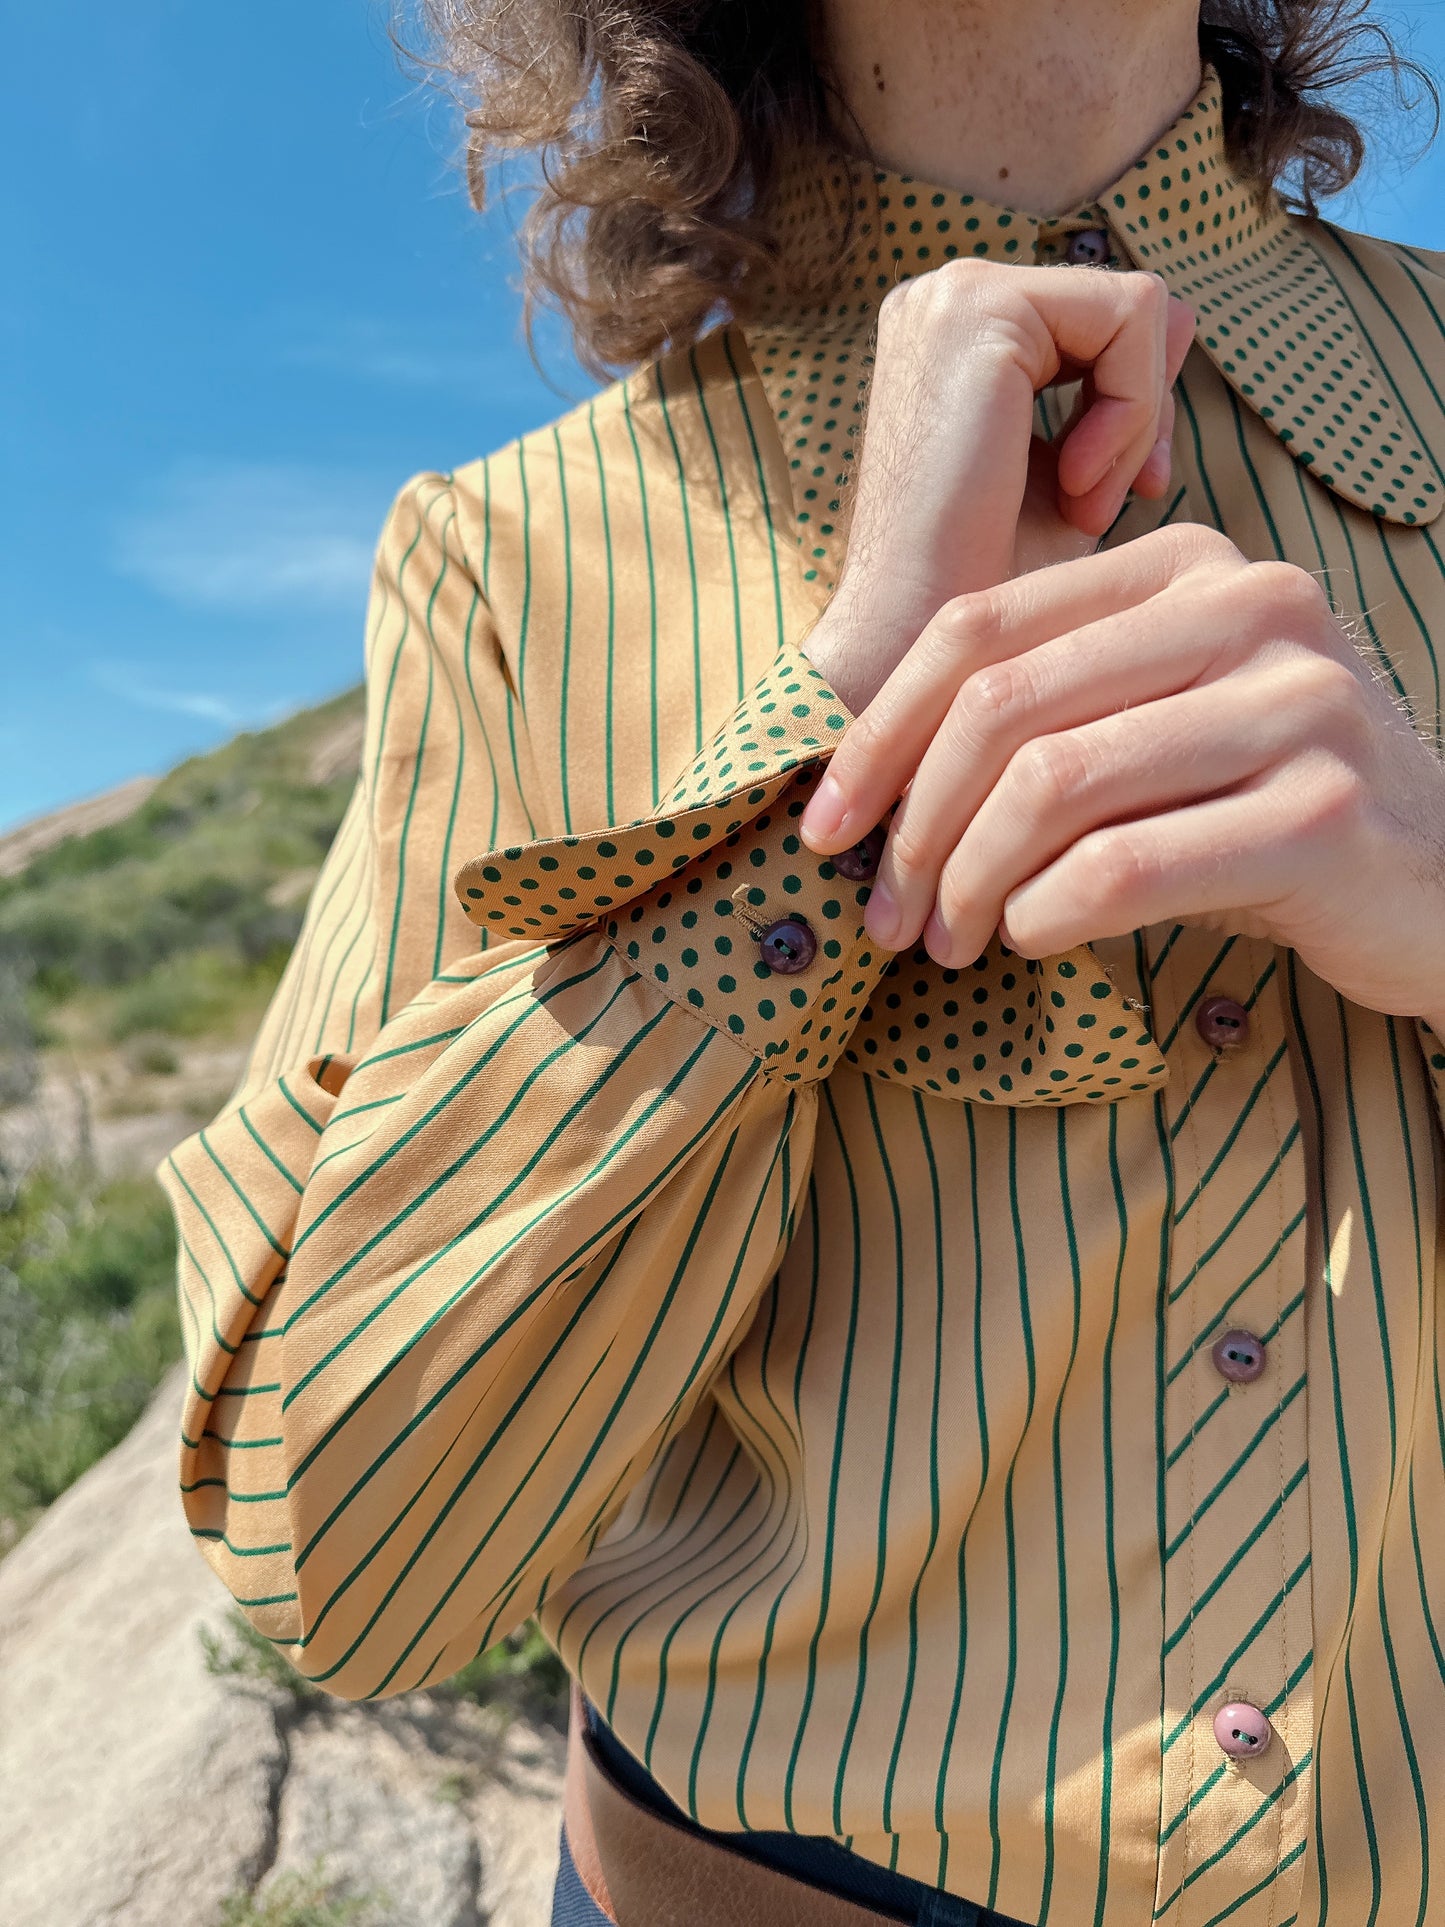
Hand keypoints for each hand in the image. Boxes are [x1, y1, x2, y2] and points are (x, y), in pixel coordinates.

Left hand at [799, 524, 1444, 1026]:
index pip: (982, 628)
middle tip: (887, 912)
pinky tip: (1032, 938)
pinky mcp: (1323, 813)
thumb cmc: (1262, 810)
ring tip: (951, 941)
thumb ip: (1048, 712)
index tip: (827, 825)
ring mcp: (1298, 703)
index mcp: (1188, 566)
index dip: (878, 733)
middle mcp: (1251, 607)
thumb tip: (865, 783)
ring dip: (970, 884)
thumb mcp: (1158, 726)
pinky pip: (1121, 869)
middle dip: (914, 824)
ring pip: (1053, 788)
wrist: (1440, 882)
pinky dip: (1044, 916)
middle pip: (1004, 705)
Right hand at [800, 257, 1196, 713]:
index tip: (1119, 494)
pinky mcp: (981, 310)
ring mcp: (956, 293)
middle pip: (1126, 306)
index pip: (1101, 319)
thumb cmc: (992, 577)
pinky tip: (1075, 482)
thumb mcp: (1072, 465)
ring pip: (1137, 308)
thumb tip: (1178, 317)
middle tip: (1103, 505)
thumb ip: (1117, 387)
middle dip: (1143, 413)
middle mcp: (945, 294)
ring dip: (1136, 421)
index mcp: (957, 328)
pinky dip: (1132, 410)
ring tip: (1082, 500)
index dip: (1137, 406)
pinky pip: (1130, 317)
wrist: (919, 638)